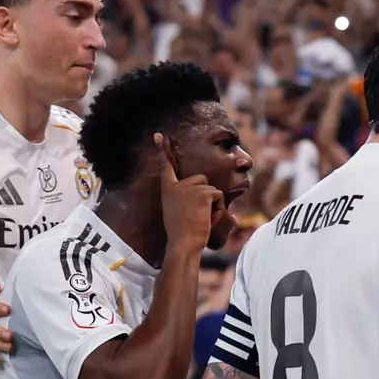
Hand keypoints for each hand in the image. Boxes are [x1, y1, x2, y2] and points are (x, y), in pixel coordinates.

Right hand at [156, 133, 222, 249]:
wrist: (183, 243)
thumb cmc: (181, 234)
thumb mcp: (177, 212)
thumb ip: (185, 199)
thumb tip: (203, 196)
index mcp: (168, 189)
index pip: (166, 166)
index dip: (163, 150)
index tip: (159, 135)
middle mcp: (177, 185)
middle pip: (201, 180)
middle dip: (205, 195)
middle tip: (197, 215)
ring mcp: (190, 187)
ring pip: (212, 191)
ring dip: (212, 206)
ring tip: (201, 219)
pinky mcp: (203, 192)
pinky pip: (219, 197)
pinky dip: (218, 209)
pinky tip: (207, 219)